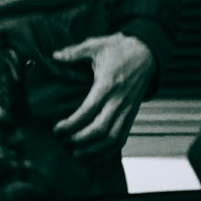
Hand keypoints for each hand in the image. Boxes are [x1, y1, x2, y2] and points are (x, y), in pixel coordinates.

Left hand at [51, 32, 155, 158]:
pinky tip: (93, 155)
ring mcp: (127, 110)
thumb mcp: (96, 45)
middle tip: (63, 141)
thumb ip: (74, 52)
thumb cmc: (118, 49)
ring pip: (113, 139)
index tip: (57, 129)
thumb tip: (55, 56)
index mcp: (107, 84)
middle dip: (80, 140)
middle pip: (101, 129)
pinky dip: (108, 151)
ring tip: (76, 154)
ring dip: (94, 150)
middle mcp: (119, 101)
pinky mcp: (132, 116)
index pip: (89, 111)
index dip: (72, 124)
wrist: (145, 53)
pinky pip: (122, 139)